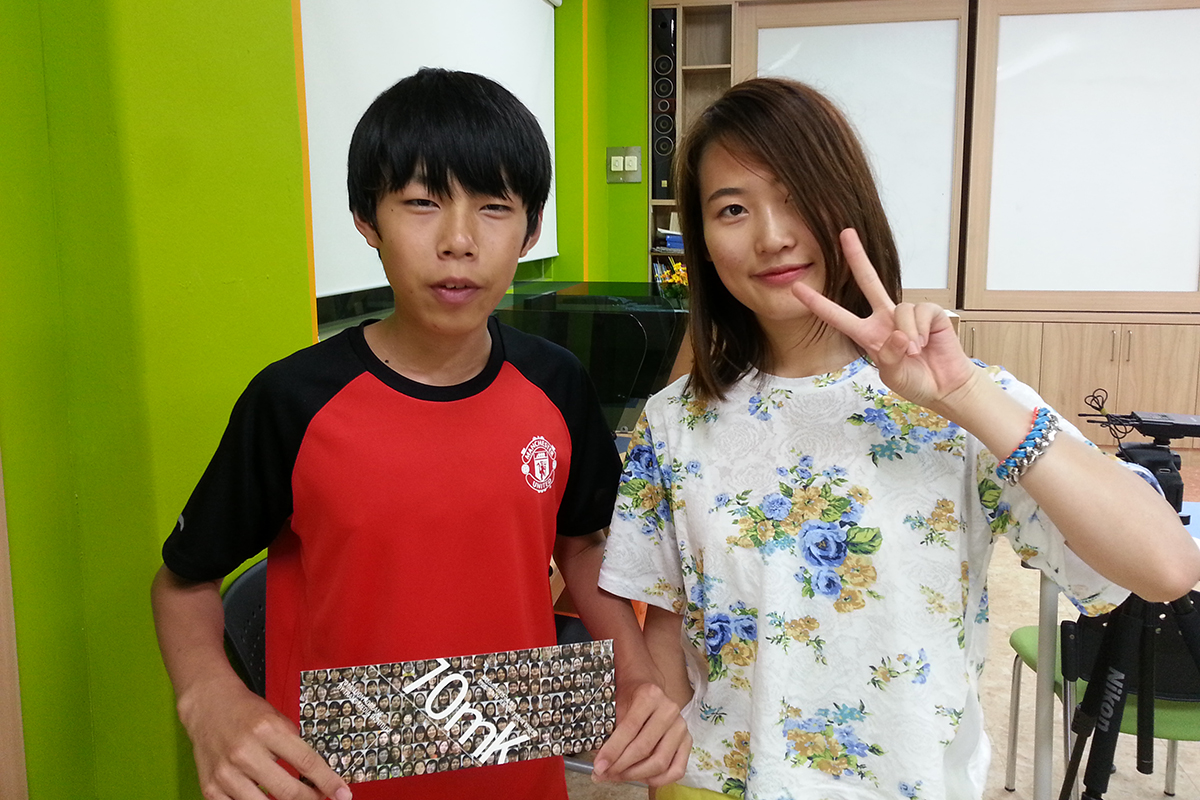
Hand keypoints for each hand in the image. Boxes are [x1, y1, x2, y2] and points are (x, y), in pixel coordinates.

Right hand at [178, 675, 350, 799]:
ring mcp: (226, 773)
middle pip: (288, 791)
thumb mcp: (277, 719)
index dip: (328, 782)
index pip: (306, 762)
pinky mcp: (211, 788)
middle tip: (322, 799)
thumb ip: (294, 746)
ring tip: (298, 799)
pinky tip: (267, 799)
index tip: (342, 793)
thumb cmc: (246, 711)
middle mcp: (245, 752)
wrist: (208, 705)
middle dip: (311, 799)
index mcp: (267, 730)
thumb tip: (318, 776)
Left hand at [592, 679, 690, 785]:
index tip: (598, 766)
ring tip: (619, 776)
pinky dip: (658, 780)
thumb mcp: (617, 705)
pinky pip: (676, 770)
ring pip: (660, 762)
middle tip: (605, 774)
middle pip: (644, 748)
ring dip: (636, 775)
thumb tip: (601, 763)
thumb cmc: (631, 698)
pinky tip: (641, 778)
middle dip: (621, 766)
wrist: (649, 690)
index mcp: (650, 695)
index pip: (629, 728)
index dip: (612, 751)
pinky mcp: (688, 741)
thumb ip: (610, 732)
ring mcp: (681, 726)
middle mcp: (669, 710)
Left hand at [792, 228, 977, 410]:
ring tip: (915, 352)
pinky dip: (922, 329)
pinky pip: (921, 311)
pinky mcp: (930, 313)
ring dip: (908, 334)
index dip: (818, 303)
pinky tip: (926, 343)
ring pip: (902, 307)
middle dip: (857, 256)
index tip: (796, 289)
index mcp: (868, 335)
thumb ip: (890, 357)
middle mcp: (885, 319)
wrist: (945, 386)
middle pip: (868, 281)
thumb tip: (900, 335)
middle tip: (845, 233)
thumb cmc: (915, 381)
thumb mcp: (894, 375)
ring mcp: (907, 315)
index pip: (838, 316)